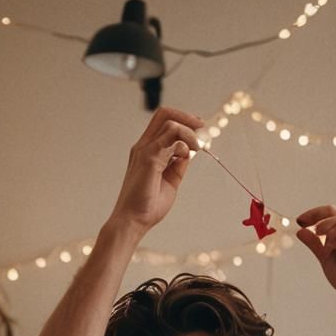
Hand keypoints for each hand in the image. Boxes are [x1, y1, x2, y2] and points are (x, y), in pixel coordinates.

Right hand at [109, 107, 204, 232]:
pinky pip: (170, 137)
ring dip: (190, 131)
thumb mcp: (170, 181)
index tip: (199, 131)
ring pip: (170, 122)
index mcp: (147, 151)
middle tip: (203, 129)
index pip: (163, 123)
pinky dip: (185, 141)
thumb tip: (189, 153)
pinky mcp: (149, 157)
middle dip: (187, 117)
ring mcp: (144, 150)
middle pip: (164, 114)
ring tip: (200, 147)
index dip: (183, 122)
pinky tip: (192, 152)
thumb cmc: (147, 205)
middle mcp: (143, 146)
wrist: (133, 221)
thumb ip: (178, 165)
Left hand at [296, 205, 335, 303]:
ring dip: (327, 233)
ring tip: (329, 249)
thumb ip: (315, 244)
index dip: (313, 214)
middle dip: (317, 224)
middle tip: (314, 239)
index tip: (299, 221)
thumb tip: (300, 231)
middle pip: (333, 211)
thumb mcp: (326, 257)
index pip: (330, 211)